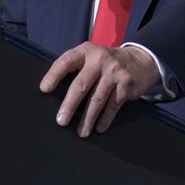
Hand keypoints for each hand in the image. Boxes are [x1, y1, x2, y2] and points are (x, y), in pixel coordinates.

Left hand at [40, 42, 159, 136]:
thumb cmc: (106, 63)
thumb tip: (55, 93)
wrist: (140, 60)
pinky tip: (99, 127)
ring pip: (97, 99)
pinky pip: (113, 105)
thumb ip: (77, 68)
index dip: (54, 75)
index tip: (44, 89)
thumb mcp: (91, 57)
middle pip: (81, 85)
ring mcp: (114, 72)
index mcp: (86, 51)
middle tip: (61, 121)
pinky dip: (105, 119)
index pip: (66, 62)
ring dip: (88, 119)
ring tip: (81, 132)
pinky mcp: (126, 85)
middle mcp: (100, 60)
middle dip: (69, 105)